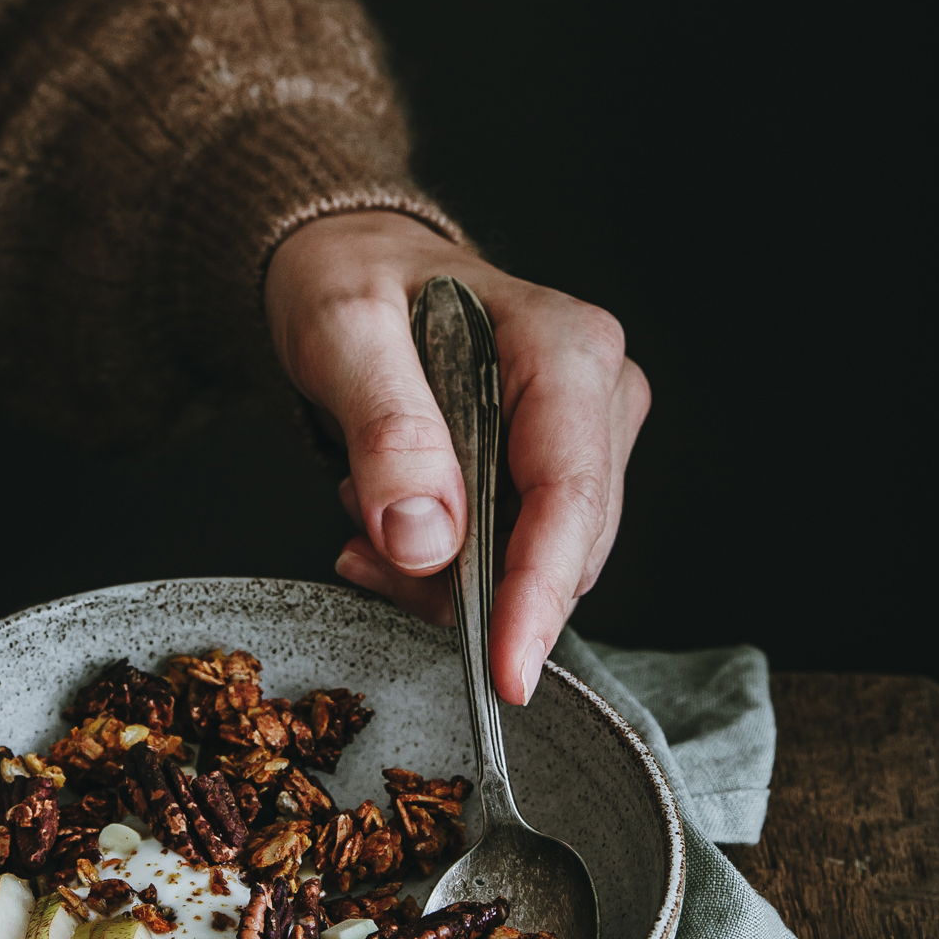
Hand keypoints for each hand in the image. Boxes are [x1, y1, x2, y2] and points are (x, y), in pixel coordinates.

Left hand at [262, 213, 649, 704]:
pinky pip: (515, 557)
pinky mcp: (556, 473)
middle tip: (364, 554)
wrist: (353, 265)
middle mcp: (598, 393)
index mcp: (566, 347)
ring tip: (363, 515)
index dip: (537, 594)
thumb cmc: (352, 279)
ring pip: (538, 565)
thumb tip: (427, 537)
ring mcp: (585, 436)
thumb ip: (384, 428)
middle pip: (561, 546)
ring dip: (445, 575)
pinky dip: (445, 566)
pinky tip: (387, 525)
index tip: (506, 672)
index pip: (570, 496)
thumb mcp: (341, 331)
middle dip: (467, 585)